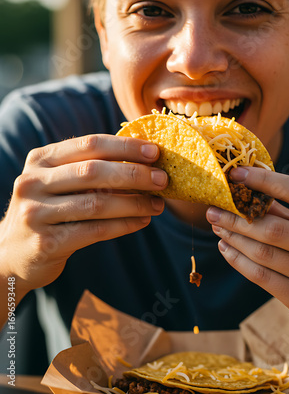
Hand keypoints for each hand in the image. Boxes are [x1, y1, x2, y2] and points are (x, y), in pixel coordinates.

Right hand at [0, 134, 167, 295]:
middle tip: (163, 180)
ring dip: (135, 203)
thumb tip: (144, 161)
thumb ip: (90, 169)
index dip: (125, 147)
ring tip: (158, 205)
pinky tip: (142, 221)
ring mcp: (36, 213)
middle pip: (94, 171)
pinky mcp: (46, 243)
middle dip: (135, 174)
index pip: (90, 144)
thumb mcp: (58, 182)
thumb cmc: (48, 210)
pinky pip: (95, 231)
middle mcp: (33, 182)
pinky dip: (124, 225)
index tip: (155, 152)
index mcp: (41, 159)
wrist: (11, 253)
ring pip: (97, 204)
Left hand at [207, 166, 288, 338]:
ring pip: (263, 253)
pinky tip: (226, 248)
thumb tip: (247, 190)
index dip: (263, 179)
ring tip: (217, 227)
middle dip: (235, 217)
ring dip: (233, 237)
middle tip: (213, 209)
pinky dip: (238, 261)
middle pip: (271, 228)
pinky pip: (262, 278)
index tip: (235, 174)